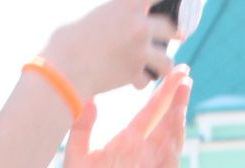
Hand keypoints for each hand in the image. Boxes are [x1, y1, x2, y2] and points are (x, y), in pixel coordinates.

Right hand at [41, 0, 177, 99]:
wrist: (65, 64)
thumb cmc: (70, 35)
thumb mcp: (95, 13)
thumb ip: (115, 13)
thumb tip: (122, 15)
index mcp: (128, 3)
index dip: (169, 0)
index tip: (172, 3)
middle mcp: (139, 25)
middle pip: (171, 29)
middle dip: (175, 34)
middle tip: (179, 35)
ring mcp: (140, 50)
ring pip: (166, 60)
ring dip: (163, 64)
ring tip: (160, 65)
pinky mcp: (134, 73)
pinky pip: (147, 80)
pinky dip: (140, 81)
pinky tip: (134, 80)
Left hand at [61, 67, 190, 167]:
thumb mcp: (77, 152)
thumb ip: (83, 126)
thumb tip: (89, 98)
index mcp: (128, 140)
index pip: (151, 111)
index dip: (164, 92)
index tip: (177, 72)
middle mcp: (143, 152)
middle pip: (167, 122)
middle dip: (178, 100)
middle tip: (186, 77)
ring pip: (171, 143)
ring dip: (178, 124)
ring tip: (180, 104)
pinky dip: (171, 157)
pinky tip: (172, 141)